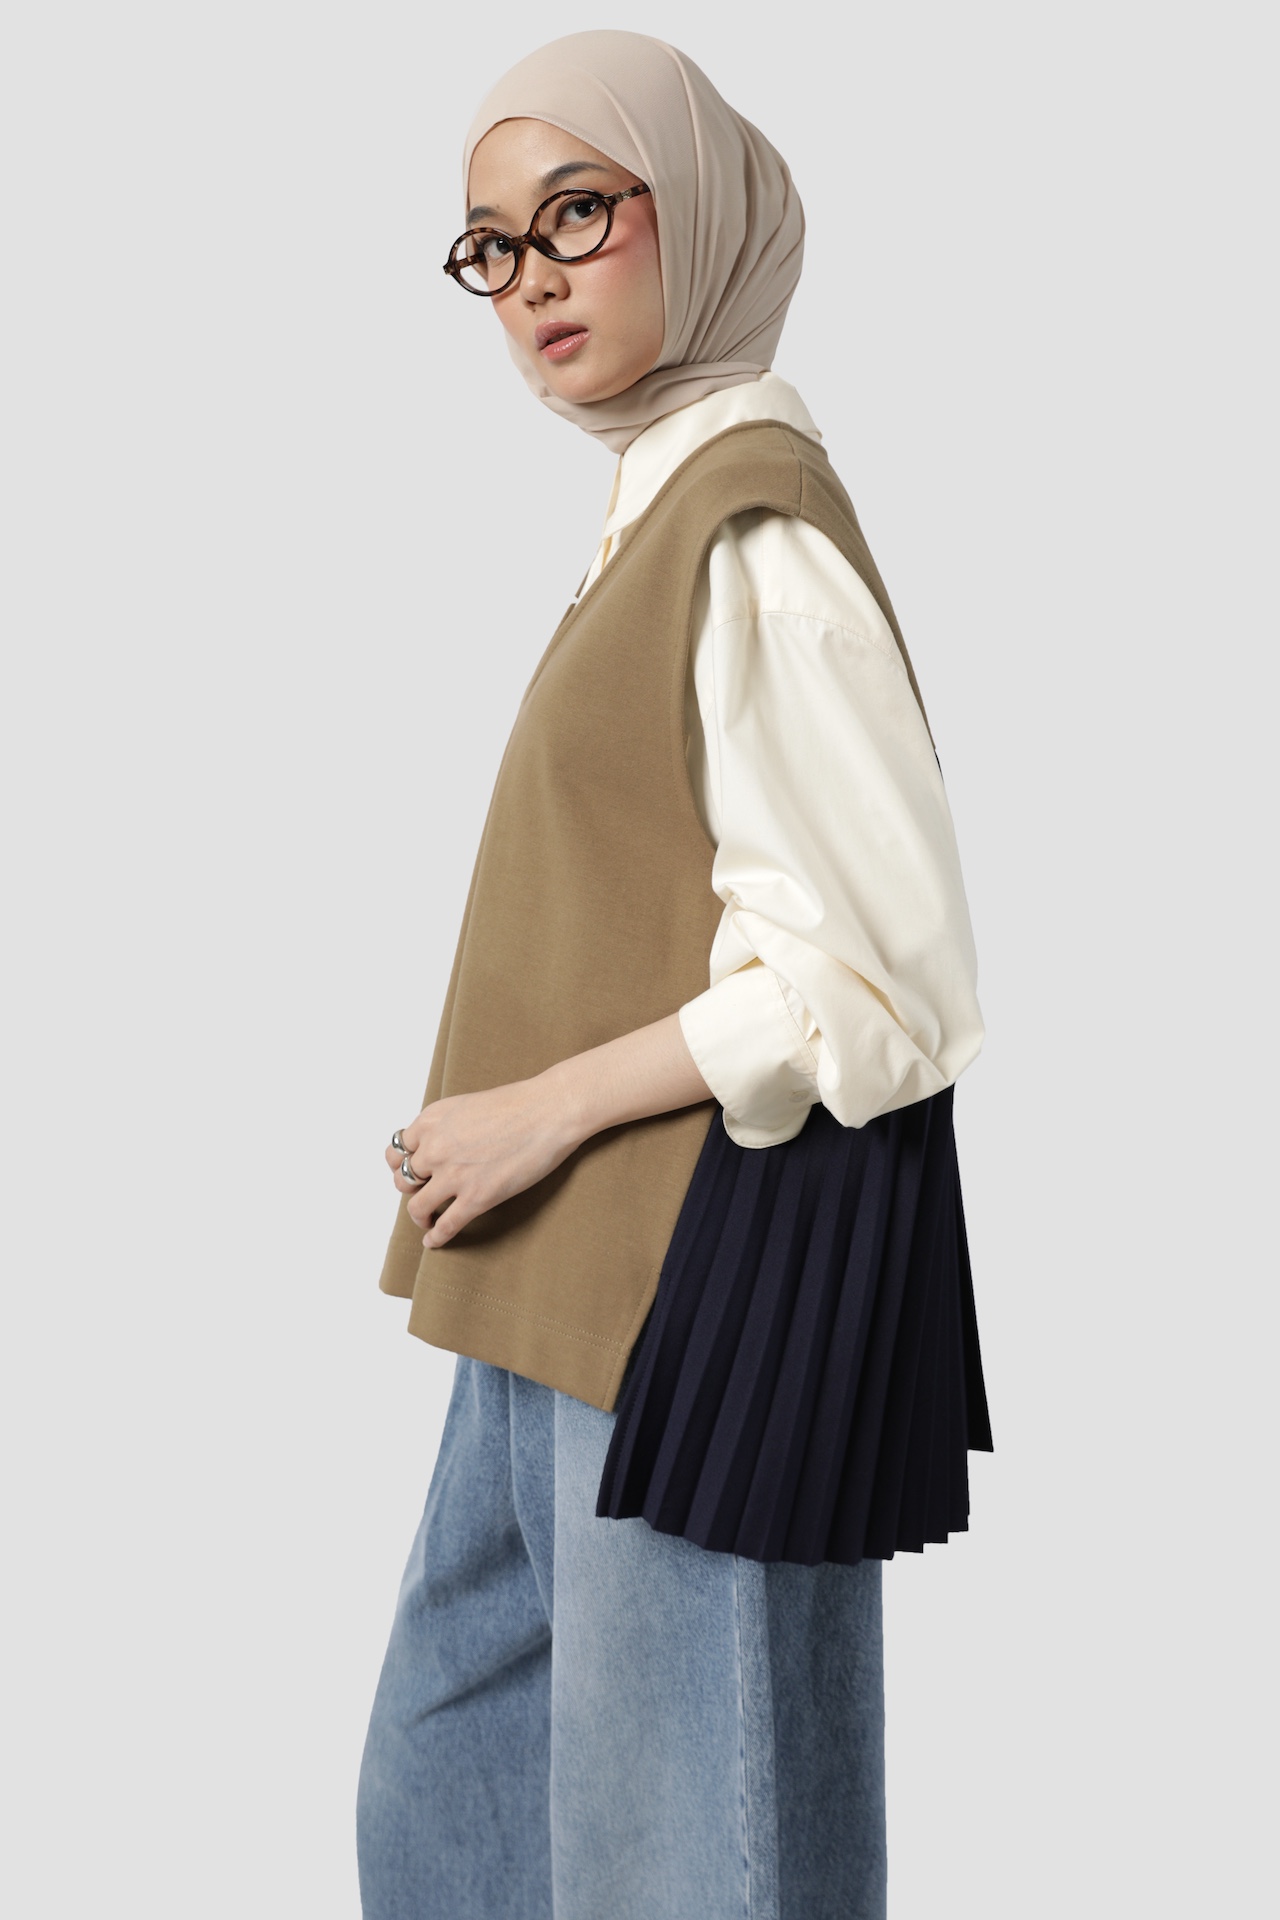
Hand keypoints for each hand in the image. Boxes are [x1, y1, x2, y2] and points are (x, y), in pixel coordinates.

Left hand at [386, 1078, 580, 1248]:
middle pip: (404, 1179)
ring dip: (419, 1217)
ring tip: (427, 1219)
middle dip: (412, 1188)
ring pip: (417, 1207)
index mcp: (431, 1121)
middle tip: (423, 1192)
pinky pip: (445, 1226)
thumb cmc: (518, 1104)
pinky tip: (434, 1241)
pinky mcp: (476, 1198)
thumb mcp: (466, 1104)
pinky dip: (436, 1237)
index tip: (411, 1171)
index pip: (398, 1150)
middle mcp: (435, 1148)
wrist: (550, 1111)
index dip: (402, 1163)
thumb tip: (439, 1145)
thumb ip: (446, 1126)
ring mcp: (454, 1175)